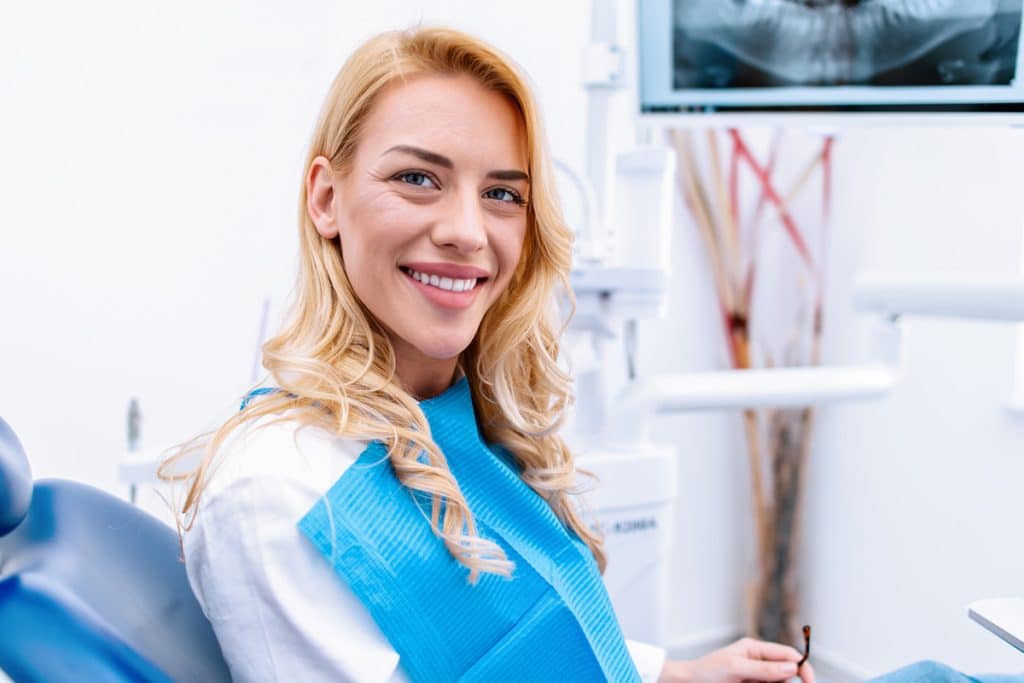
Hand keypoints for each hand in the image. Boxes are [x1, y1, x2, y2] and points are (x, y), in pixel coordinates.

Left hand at [657, 637, 815, 682]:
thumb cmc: (708, 671)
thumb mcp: (736, 668)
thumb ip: (764, 669)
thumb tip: (792, 667)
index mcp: (755, 648)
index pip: (788, 654)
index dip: (802, 666)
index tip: (810, 681)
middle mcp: (758, 660)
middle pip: (787, 671)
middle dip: (788, 681)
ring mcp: (756, 676)